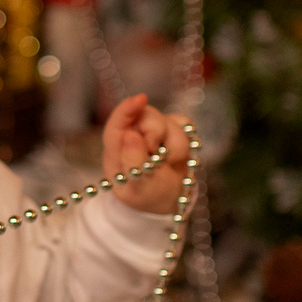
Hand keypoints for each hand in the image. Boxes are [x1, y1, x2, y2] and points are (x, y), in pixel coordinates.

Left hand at [102, 93, 191, 215]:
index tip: (140, 99)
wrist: (169, 202)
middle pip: (148, 116)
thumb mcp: (138, 187)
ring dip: (174, 147)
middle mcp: (134, 133)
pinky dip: (185, 142)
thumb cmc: (147, 196)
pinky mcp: (173, 130)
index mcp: (116, 147)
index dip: (127, 109)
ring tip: (167, 165)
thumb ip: (134, 162)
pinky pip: (184, 124)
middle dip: (157, 134)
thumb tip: (130, 134)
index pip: (118, 123)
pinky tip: (176, 157)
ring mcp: (154, 130)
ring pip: (170, 122)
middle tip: (157, 156)